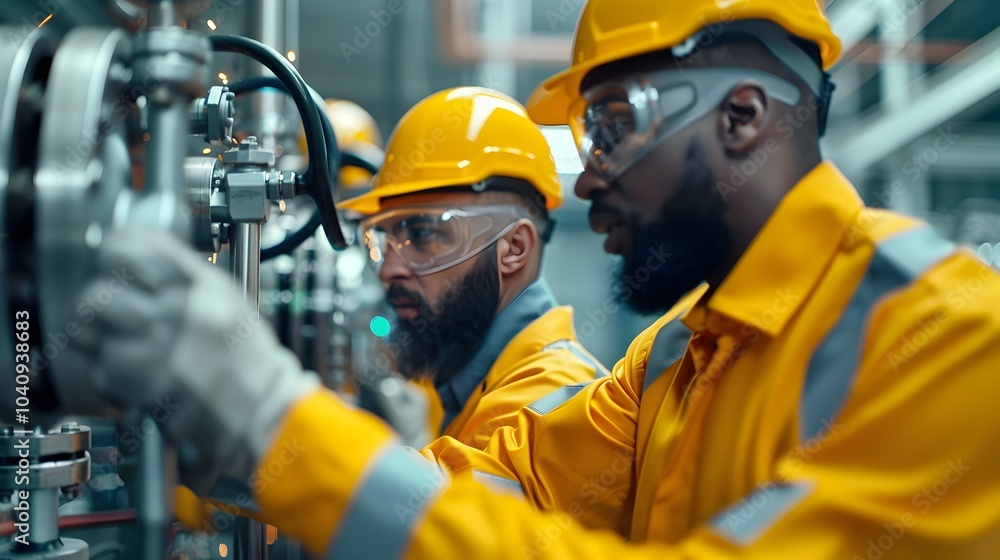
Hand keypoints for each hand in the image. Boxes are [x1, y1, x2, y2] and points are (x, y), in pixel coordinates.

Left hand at [72, 228, 319, 493]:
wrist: (263, 407)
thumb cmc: (251, 361)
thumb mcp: (228, 300)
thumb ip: (187, 279)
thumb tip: (142, 264)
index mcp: (201, 285)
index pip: (135, 248)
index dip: (115, 254)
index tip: (114, 261)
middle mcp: (178, 310)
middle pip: (102, 292)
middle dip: (100, 305)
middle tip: (110, 314)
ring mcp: (158, 347)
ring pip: (93, 330)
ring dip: (99, 338)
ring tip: (116, 344)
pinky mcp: (144, 383)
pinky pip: (103, 369)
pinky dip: (110, 374)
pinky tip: (132, 373)